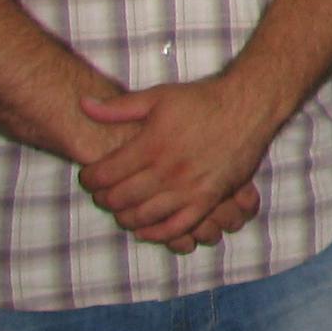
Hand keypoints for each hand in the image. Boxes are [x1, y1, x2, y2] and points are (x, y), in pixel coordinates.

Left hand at [76, 76, 277, 247]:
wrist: (249, 106)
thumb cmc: (203, 100)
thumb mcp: (159, 96)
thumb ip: (119, 107)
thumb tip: (82, 106)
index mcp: (152, 145)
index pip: (105, 174)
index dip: (90, 178)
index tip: (89, 176)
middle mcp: (168, 170)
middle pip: (120, 198)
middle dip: (103, 199)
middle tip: (102, 193)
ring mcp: (189, 187)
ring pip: (144, 215)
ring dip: (125, 216)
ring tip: (121, 208)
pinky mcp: (209, 198)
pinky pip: (177, 227)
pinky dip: (156, 233)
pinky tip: (146, 228)